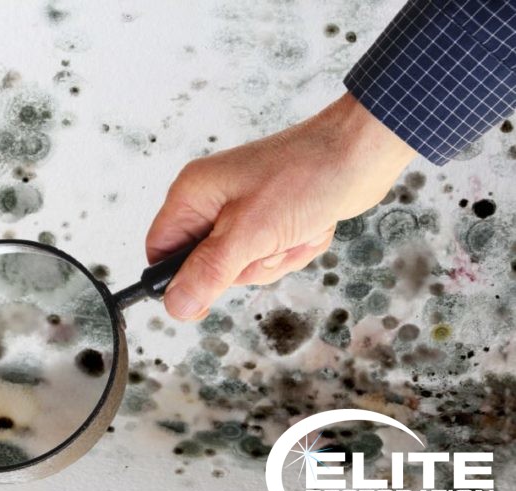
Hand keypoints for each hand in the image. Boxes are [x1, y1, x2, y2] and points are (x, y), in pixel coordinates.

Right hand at [146, 92, 417, 319]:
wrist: (360, 153)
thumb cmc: (305, 176)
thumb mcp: (249, 233)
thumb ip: (208, 272)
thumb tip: (175, 305)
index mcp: (192, 194)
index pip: (160, 251)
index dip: (177, 279)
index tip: (205, 294)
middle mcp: (211, 200)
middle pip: (206, 266)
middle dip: (245, 266)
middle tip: (268, 243)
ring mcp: (241, 209)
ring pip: (242, 265)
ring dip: (274, 259)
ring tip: (294, 232)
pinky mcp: (269, 217)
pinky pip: (269, 255)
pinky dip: (292, 250)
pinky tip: (307, 228)